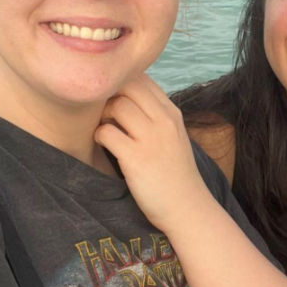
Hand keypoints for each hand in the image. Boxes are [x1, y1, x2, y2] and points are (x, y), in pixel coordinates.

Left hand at [95, 74, 210, 233]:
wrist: (187, 208)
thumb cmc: (174, 173)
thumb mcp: (173, 136)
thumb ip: (154, 115)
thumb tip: (123, 96)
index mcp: (172, 113)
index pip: (143, 78)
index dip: (122, 82)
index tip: (114, 98)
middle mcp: (164, 121)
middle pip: (128, 85)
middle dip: (110, 95)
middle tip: (105, 113)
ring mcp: (151, 139)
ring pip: (117, 106)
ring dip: (103, 116)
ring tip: (107, 130)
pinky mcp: (136, 159)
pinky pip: (107, 133)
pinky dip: (99, 136)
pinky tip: (104, 146)